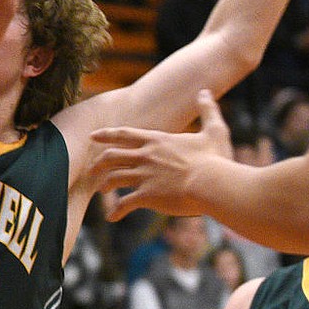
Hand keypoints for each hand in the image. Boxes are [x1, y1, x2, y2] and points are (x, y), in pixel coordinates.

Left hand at [89, 89, 232, 220]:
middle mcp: (145, 156)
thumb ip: (207, 110)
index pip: (124, 134)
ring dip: (105, 185)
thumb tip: (205, 91)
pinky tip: (112, 217)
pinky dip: (116, 210)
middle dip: (99, 163)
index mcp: (156, 141)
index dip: (106, 135)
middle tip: (92, 169)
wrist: (214, 184)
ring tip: (102, 192)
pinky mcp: (147, 196)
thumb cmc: (216, 160)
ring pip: (114, 178)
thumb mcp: (213, 131)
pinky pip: (124, 203)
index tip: (92, 136)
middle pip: (111, 156)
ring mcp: (144, 176)